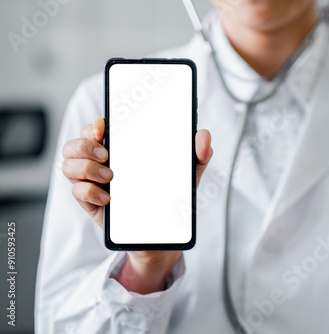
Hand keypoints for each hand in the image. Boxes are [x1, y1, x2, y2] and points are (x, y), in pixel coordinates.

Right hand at [62, 118, 212, 292]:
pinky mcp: (90, 202)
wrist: (163, 231)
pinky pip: (76, 191)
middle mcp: (102, 162)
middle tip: (107, 154)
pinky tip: (107, 197)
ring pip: (68, 164)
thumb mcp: (188, 173)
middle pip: (76, 143)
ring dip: (85, 167)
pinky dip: (88, 191)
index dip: (94, 124)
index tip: (103, 126)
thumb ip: (198, 153)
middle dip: (85, 144)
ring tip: (110, 175)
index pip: (98, 128)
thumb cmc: (171, 194)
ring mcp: (93, 182)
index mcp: (122, 148)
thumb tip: (204, 135)